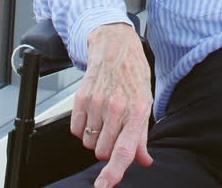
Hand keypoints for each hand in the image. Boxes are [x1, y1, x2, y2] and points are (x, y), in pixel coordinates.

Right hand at [72, 24, 153, 187]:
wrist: (115, 48)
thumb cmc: (133, 76)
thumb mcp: (146, 104)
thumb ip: (142, 137)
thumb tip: (143, 160)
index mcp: (138, 112)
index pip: (124, 150)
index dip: (114, 173)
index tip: (104, 186)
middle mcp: (117, 108)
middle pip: (102, 152)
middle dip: (107, 148)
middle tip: (114, 131)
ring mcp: (97, 103)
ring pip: (89, 143)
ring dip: (95, 138)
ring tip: (105, 118)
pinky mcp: (81, 99)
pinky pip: (76, 130)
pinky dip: (83, 129)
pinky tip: (93, 114)